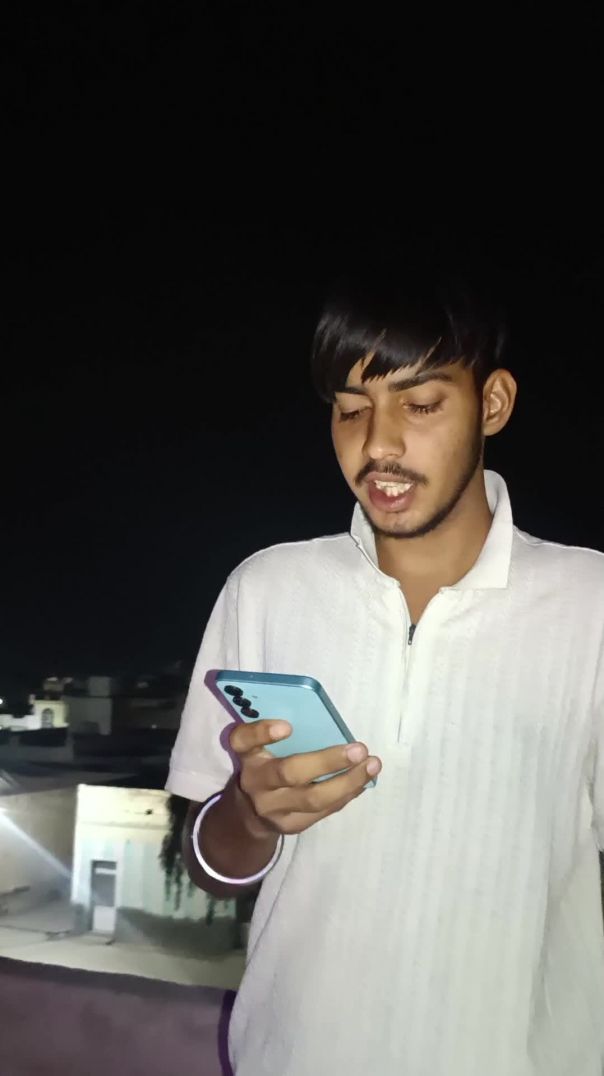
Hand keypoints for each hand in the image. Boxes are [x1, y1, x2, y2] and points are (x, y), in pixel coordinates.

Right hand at [228, 718, 380, 835]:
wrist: (250, 812)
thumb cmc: (265, 764)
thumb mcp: (261, 747)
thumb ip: (280, 734)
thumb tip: (325, 719)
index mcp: (247, 754)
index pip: (244, 740)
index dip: (263, 732)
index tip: (288, 726)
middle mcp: (255, 782)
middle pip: (289, 773)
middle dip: (327, 762)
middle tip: (359, 749)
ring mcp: (273, 809)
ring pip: (313, 799)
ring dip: (348, 781)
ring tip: (372, 765)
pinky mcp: (291, 826)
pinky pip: (324, 811)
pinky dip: (347, 794)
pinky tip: (364, 780)